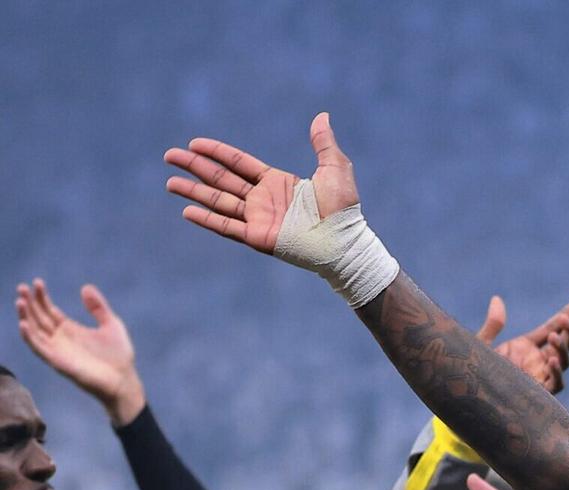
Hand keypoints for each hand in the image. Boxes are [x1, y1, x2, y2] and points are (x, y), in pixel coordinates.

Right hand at [14, 280, 146, 425]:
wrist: (123, 381)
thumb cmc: (118, 356)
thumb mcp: (111, 324)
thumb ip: (98, 307)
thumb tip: (85, 287)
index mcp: (70, 330)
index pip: (49, 310)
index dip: (41, 297)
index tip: (37, 282)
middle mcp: (60, 339)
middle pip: (38, 318)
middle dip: (29, 302)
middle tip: (22, 286)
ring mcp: (57, 350)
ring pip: (34, 331)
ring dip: (25, 316)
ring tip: (20, 301)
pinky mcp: (57, 362)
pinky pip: (39, 348)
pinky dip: (29, 336)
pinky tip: (24, 323)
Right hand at [166, 113, 358, 253]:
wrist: (345, 242)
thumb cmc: (343, 210)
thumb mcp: (335, 168)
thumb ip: (324, 143)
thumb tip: (322, 116)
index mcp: (277, 183)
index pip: (239, 164)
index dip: (216, 152)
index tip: (194, 143)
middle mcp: (263, 200)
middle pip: (221, 179)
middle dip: (195, 167)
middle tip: (170, 156)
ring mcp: (258, 219)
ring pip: (218, 201)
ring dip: (193, 191)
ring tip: (170, 182)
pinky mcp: (257, 237)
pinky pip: (226, 226)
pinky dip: (206, 219)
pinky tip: (187, 211)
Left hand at [476, 296, 568, 393]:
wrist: (471, 396)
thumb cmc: (474, 372)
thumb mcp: (482, 345)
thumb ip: (493, 325)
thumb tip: (497, 299)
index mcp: (527, 345)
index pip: (554, 326)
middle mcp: (538, 360)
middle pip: (564, 343)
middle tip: (566, 320)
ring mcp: (540, 375)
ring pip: (563, 361)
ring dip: (562, 349)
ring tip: (554, 337)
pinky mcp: (539, 393)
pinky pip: (556, 383)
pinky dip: (556, 372)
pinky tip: (551, 360)